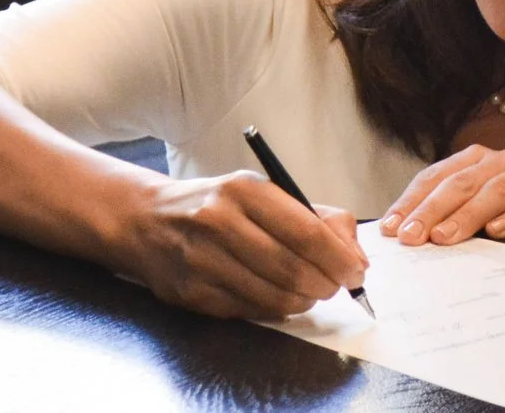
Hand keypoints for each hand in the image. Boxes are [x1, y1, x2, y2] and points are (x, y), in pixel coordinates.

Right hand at [109, 171, 366, 320]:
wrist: (149, 220)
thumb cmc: (219, 205)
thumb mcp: (264, 193)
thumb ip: (316, 217)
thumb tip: (355, 257)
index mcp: (244, 191)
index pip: (306, 232)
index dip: (338, 258)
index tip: (356, 271)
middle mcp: (219, 223)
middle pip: (292, 270)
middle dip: (325, 285)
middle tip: (335, 286)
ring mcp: (202, 261)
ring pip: (274, 298)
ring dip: (303, 301)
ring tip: (309, 292)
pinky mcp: (192, 294)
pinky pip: (249, 312)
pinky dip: (274, 310)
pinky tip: (277, 297)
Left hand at [380, 146, 504, 245]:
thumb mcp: (482, 213)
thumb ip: (450, 218)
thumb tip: (403, 238)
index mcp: (480, 160)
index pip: (439, 177)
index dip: (413, 201)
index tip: (391, 228)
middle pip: (463, 182)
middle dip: (433, 211)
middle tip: (413, 237)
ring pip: (498, 189)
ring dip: (469, 214)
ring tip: (447, 237)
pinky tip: (499, 232)